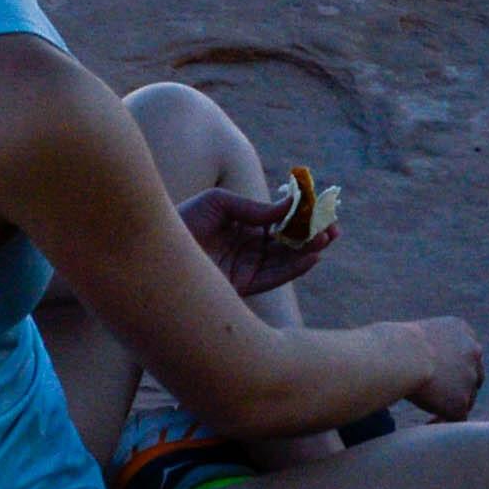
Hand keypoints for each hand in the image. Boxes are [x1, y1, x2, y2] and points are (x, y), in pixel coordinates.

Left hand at [178, 178, 326, 290]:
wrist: (154, 253)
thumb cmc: (182, 220)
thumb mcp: (218, 203)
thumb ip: (254, 208)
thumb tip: (291, 206)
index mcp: (242, 224)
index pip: (279, 220)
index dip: (302, 215)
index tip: (323, 206)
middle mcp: (247, 246)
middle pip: (288, 240)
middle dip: (312, 233)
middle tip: (334, 226)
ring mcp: (246, 267)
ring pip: (286, 259)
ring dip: (309, 249)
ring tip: (327, 238)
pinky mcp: (243, 286)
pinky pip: (275, 276)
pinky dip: (295, 268)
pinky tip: (312, 257)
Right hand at [365, 317, 488, 425]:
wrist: (402, 356)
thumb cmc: (394, 343)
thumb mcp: (418, 334)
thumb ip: (427, 347)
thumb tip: (416, 362)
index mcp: (462, 330)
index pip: (466, 352)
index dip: (455, 366)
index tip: (439, 376)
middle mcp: (473, 352)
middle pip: (473, 375)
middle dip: (459, 386)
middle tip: (439, 397)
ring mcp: (469, 379)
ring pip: (467, 398)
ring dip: (451, 406)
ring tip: (431, 416)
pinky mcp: (460, 403)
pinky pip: (457, 419)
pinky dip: (444, 422)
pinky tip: (428, 425)